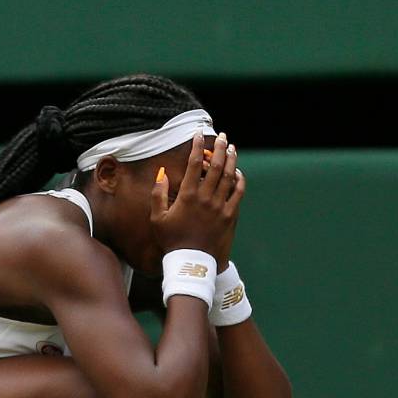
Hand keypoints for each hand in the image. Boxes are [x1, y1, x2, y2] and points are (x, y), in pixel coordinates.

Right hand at [151, 133, 245, 263]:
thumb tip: (162, 174)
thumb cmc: (171, 241)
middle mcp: (206, 198)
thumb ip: (158, 194)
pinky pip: (238, 192)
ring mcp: (220, 206)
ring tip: (232, 149)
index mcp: (187, 196)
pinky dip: (239, 180)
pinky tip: (238, 173)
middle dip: (220, 148)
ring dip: (231, 160)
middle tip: (222, 137)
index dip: (197, 147)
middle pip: (216, 166)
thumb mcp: (157, 219)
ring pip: (229, 176)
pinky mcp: (230, 215)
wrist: (192, 262)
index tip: (198, 136)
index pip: (195, 164)